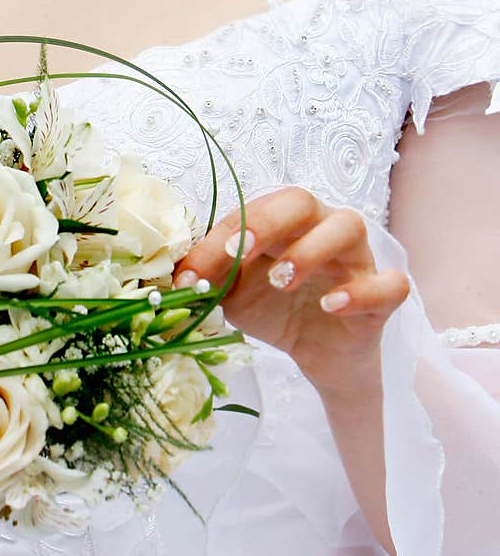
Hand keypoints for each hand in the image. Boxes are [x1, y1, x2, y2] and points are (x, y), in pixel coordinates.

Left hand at [173, 187, 410, 395]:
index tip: (193, 272)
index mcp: (280, 223)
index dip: (222, 236)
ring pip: (348, 226)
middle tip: (240, 252)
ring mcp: (356, 258)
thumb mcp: (231, 294)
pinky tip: (330, 305)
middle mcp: (320, 228)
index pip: (252, 211)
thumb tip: (169, 276)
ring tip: (282, 280)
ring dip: (311, 250)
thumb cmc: (273, 308)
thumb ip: (207, 279)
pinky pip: (388, 282)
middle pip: (301, 201)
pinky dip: (360, 291)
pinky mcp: (382, 295)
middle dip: (266, 222)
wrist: (315, 354)